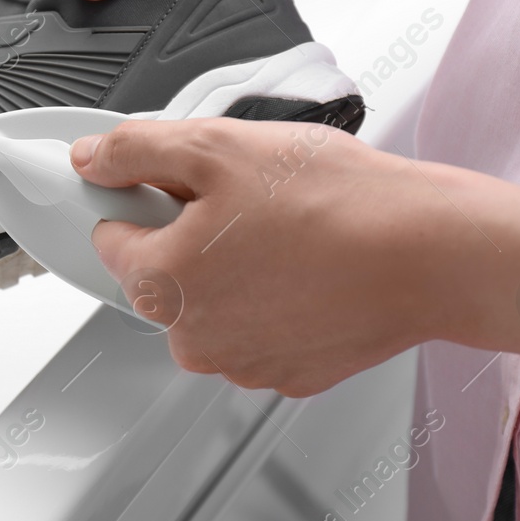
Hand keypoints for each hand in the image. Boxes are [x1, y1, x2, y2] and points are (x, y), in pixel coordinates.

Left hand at [69, 118, 519, 394]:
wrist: (430, 252)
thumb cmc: (334, 201)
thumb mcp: (217, 145)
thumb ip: (136, 150)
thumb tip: (89, 159)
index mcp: (161, 284)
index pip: (110, 237)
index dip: (144, 198)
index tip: (186, 183)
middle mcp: (192, 340)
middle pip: (163, 275)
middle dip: (192, 236)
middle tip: (250, 200)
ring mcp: (243, 365)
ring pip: (213, 304)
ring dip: (234, 270)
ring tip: (290, 232)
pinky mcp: (292, 375)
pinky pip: (261, 329)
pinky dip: (276, 300)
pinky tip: (311, 267)